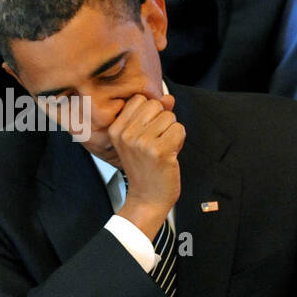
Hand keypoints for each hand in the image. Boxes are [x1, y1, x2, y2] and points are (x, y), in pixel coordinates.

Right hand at [108, 93, 185, 239]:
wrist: (147, 199)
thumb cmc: (144, 169)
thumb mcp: (140, 139)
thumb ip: (153, 115)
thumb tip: (168, 97)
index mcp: (116, 129)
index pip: (140, 99)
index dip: (150, 113)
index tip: (147, 131)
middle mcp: (126, 134)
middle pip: (155, 104)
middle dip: (162, 120)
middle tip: (157, 141)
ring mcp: (142, 142)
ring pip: (170, 116)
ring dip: (172, 132)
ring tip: (163, 149)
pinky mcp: (159, 151)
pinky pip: (179, 129)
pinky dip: (180, 141)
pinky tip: (170, 154)